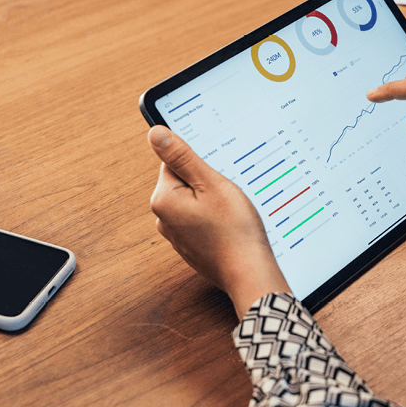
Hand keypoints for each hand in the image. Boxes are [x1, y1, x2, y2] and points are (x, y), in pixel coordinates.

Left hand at [148, 126, 290, 318]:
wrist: (249, 272)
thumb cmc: (234, 230)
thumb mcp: (211, 184)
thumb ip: (182, 157)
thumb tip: (155, 133)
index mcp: (163, 200)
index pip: (174, 163)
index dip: (200, 165)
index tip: (217, 176)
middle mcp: (163, 219)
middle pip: (184, 183)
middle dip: (207, 184)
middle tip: (226, 196)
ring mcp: (177, 235)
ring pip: (195, 202)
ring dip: (212, 202)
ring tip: (230, 213)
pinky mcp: (191, 246)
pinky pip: (200, 221)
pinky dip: (215, 220)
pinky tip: (229, 227)